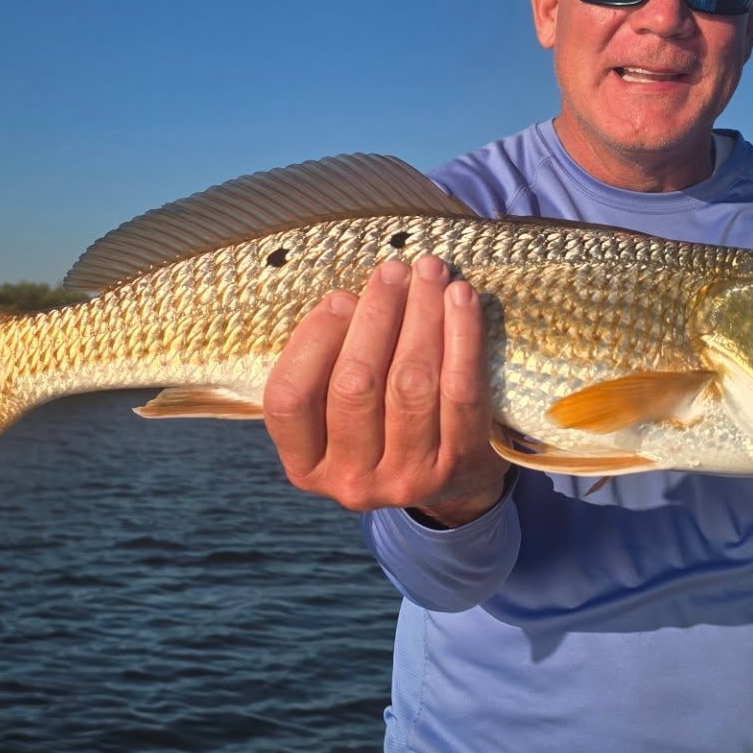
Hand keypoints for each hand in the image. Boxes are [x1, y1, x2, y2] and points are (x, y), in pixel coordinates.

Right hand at [263, 254, 509, 525]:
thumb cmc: (383, 423)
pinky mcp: (459, 463)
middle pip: (355, 384)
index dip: (313, 339)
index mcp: (306, 465)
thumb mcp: (338, 409)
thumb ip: (331, 362)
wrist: (455, 481)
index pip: (289, 398)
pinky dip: (463, 335)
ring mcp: (407, 478)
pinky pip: (461, 389)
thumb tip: (350, 303)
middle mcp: (351, 480)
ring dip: (420, 315)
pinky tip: (461, 298)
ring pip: (409, 382)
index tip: (340, 298)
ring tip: (428, 273)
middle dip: (376, 315)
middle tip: (393, 271)